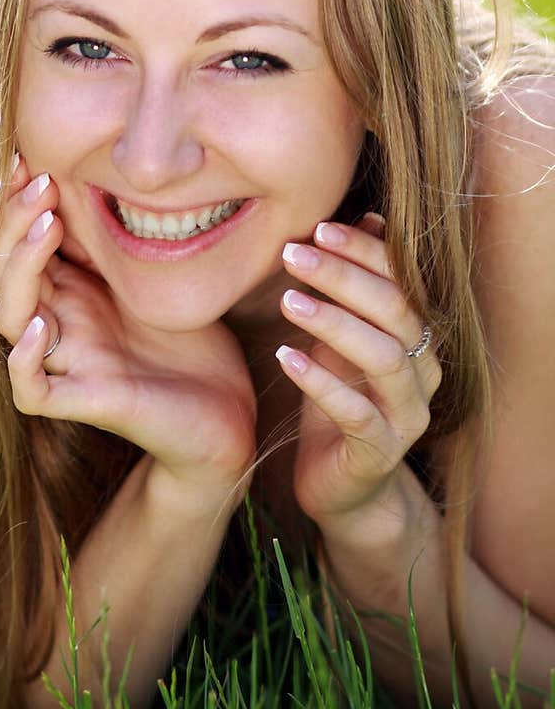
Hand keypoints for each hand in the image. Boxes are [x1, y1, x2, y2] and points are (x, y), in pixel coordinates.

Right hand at [0, 157, 257, 505]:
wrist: (225, 411)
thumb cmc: (191, 341)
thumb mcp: (158, 272)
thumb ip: (122, 234)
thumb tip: (105, 165)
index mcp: (70, 290)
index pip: (16, 242)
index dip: (12, 202)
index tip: (26, 158)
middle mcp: (59, 322)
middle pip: (0, 271)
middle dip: (12, 222)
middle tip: (42, 182)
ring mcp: (69, 363)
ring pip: (9, 318)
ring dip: (19, 268)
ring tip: (48, 226)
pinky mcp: (88, 402)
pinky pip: (31, 391)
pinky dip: (26, 360)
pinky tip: (43, 325)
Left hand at [275, 214, 442, 533]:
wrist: (345, 489)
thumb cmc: (340, 404)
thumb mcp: (343, 340)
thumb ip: (356, 290)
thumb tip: (370, 218)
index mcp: (418, 338)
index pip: (401, 280)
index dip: (364, 252)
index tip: (317, 228)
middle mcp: (424, 372)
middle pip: (395, 311)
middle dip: (344, 277)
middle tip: (293, 254)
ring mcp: (407, 414)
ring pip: (383, 357)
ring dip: (334, 323)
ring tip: (287, 300)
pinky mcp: (380, 451)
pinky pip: (356, 412)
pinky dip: (320, 381)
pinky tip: (285, 357)